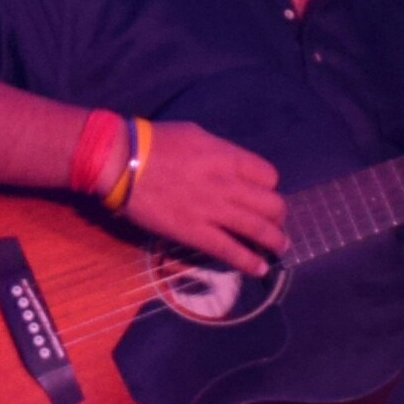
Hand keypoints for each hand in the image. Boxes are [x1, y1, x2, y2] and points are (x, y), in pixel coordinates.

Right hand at [117, 118, 293, 271]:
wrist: (123, 162)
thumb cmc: (154, 142)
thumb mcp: (196, 135)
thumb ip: (218, 152)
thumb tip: (227, 163)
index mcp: (228, 157)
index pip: (268, 176)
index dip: (269, 187)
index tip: (262, 194)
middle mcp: (229, 184)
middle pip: (271, 204)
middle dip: (278, 216)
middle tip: (274, 223)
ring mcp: (214, 211)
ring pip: (258, 229)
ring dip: (274, 241)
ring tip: (279, 248)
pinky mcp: (196, 233)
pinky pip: (230, 250)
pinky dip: (249, 261)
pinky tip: (259, 269)